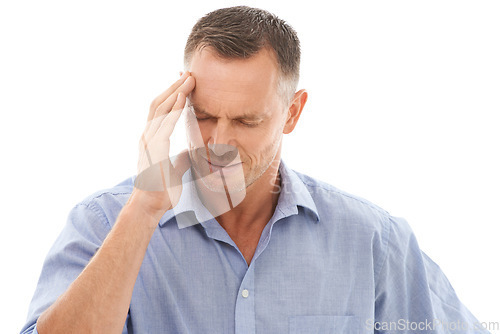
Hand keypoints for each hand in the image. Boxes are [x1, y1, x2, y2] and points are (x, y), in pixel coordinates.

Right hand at [130, 72, 195, 219]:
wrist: (149, 206)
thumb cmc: (160, 190)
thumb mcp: (175, 170)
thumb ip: (181, 159)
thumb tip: (188, 152)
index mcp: (151, 139)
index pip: (160, 110)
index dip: (171, 94)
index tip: (184, 83)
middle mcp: (147, 136)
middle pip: (159, 103)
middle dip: (174, 87)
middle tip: (189, 73)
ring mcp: (149, 141)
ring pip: (161, 109)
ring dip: (176, 92)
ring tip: (189, 79)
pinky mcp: (154, 149)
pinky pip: (165, 124)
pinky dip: (174, 109)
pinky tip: (184, 98)